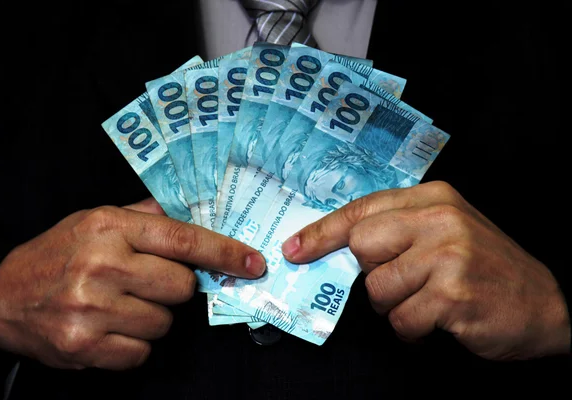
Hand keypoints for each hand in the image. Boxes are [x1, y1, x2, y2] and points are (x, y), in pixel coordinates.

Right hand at [0, 198, 264, 369]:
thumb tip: (195, 211)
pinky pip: (141, 352)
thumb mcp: (96, 219)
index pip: (184, 239)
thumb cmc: (57, 253)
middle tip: (144, 283)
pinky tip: (109, 328)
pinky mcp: (84, 346)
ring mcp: (92, 308)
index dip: (225, 253)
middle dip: (174, 288)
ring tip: (119, 305)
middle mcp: (103, 264)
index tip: (253, 262)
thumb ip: (145, 216)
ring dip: (151, 317)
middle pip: (182, 287)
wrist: (1, 295)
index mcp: (110, 227)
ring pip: (164, 323)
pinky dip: (133, 344)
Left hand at [282, 181, 569, 359]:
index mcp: (433, 198)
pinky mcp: (452, 295)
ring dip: (395, 306)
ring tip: (426, 302)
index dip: (322, 231)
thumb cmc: (487, 268)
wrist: (548, 304)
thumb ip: (398, 230)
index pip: (361, 210)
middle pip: (362, 246)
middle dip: (371, 273)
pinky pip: (401, 320)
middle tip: (401, 281)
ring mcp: (447, 256)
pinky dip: (412, 329)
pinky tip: (437, 321)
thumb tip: (337, 246)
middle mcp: (439, 219)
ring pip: (377, 289)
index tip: (295, 248)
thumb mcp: (445, 232)